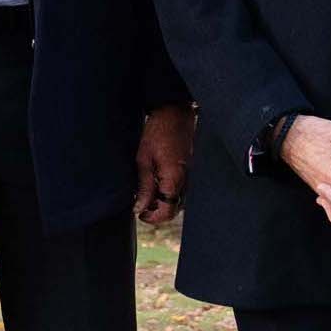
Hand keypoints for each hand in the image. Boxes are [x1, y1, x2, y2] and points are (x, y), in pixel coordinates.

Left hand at [135, 104, 193, 224]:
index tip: (139, 213)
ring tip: (148, 191)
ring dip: (163, 202)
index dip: (152, 217)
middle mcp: (187, 181)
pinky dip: (170, 192)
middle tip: (141, 203)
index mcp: (174, 179)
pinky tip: (158, 182)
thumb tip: (139, 207)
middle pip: (174, 209)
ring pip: (178, 201)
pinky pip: (182, 190)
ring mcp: (191, 176)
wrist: (175, 113)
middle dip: (157, 211)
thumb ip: (144, 186)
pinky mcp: (191, 171)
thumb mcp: (144, 160)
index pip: (167, 211)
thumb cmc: (158, 132)